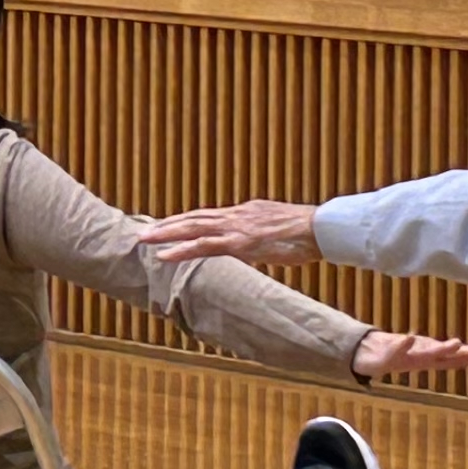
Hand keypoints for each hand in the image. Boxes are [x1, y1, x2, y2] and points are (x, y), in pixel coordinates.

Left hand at [137, 199, 326, 269]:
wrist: (323, 228)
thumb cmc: (310, 233)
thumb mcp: (279, 228)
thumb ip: (263, 234)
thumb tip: (256, 242)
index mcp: (246, 212)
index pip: (209, 215)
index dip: (187, 220)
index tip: (169, 224)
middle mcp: (237, 215)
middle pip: (194, 217)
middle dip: (168, 224)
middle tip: (145, 230)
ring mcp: (237, 228)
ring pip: (192, 228)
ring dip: (165, 234)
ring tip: (144, 239)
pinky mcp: (240, 242)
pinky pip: (204, 246)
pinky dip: (182, 250)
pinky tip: (164, 256)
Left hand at [355, 330, 467, 380]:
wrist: (368, 359)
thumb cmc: (399, 354)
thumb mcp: (422, 350)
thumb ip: (443, 350)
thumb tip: (464, 346)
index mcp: (429, 359)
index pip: (453, 359)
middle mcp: (421, 361)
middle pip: (444, 358)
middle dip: (461, 355)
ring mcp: (405, 359)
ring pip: (425, 356)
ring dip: (440, 350)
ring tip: (456, 342)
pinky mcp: (388, 357)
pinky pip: (396, 350)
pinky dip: (403, 345)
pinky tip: (410, 337)